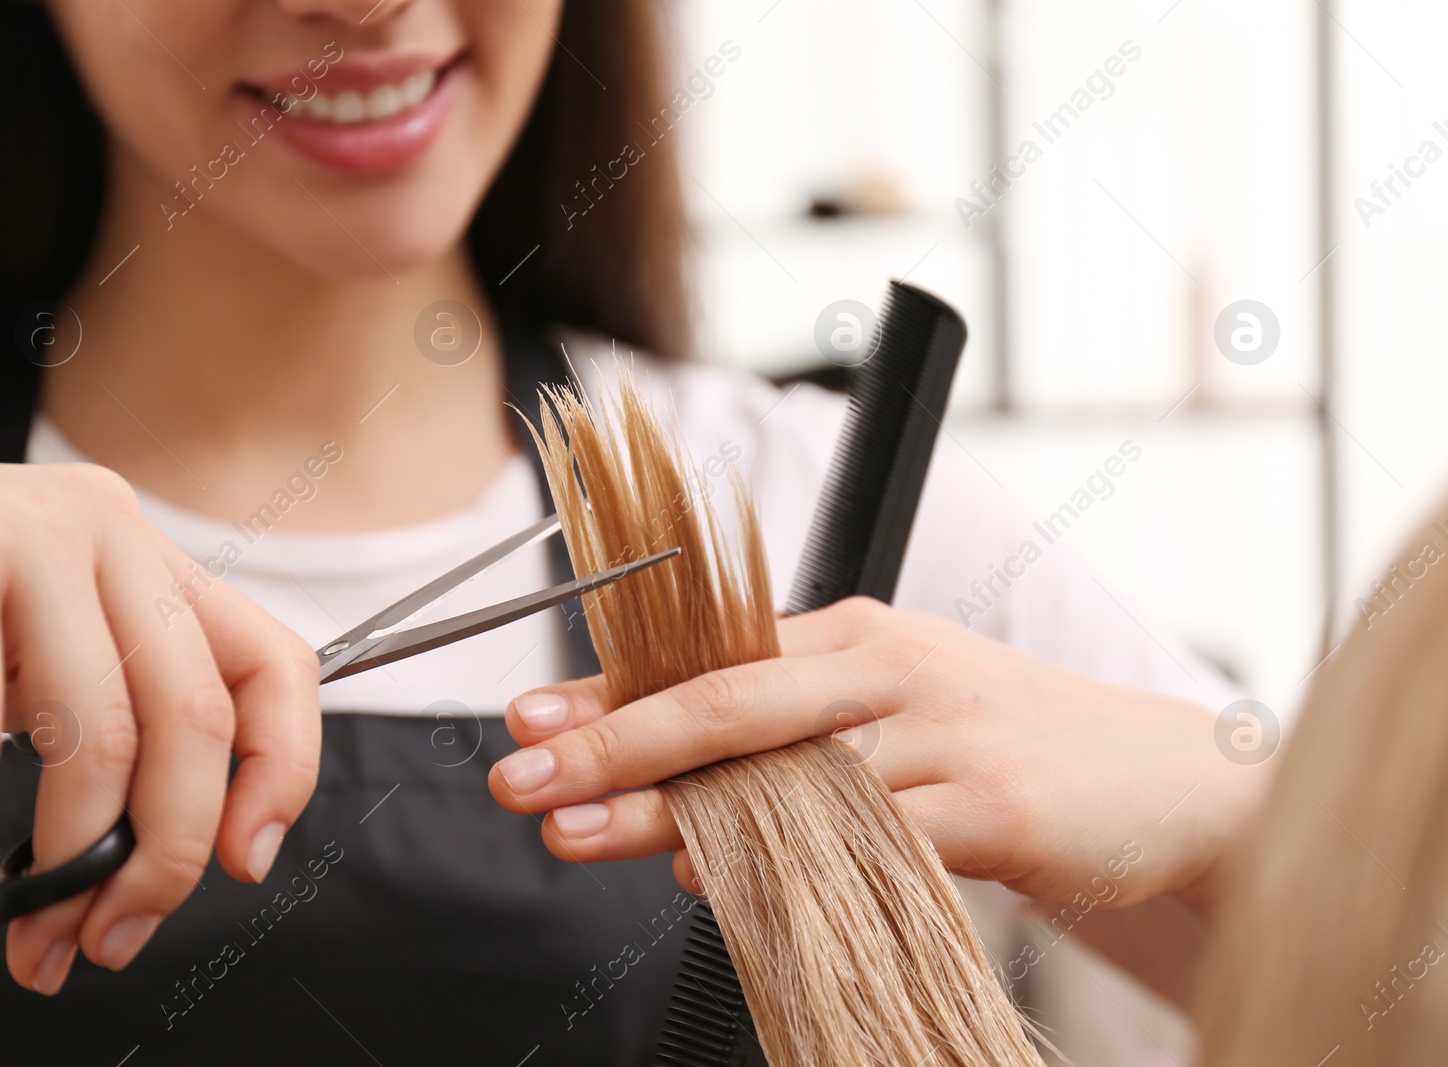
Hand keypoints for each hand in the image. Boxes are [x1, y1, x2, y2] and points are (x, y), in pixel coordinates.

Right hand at [0, 451, 320, 993]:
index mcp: (151, 561)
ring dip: (68, 865)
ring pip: (97, 736)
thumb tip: (154, 861)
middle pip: (195, 717)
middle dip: (165, 853)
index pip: (275, 664)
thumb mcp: (38, 660)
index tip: (248, 862)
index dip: (282, 770)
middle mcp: (108, 533)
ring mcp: (28, 538)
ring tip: (31, 930)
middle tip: (116, 935)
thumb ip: (110, 726)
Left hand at [488, 598, 1265, 911]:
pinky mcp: (992, 804)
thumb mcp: (894, 706)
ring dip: (671, 809)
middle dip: (613, 741)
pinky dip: (786, 857)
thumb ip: (795, 729)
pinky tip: (716, 879)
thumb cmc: (1001, 743)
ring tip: (580, 833)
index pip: (710, 656)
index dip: (612, 689)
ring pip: (782, 773)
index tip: (528, 718)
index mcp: (855, 635)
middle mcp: (889, 667)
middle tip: (521, 774)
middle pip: (727, 702)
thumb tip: (672, 786)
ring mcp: (941, 732)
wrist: (1157, 779)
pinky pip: (867, 834)